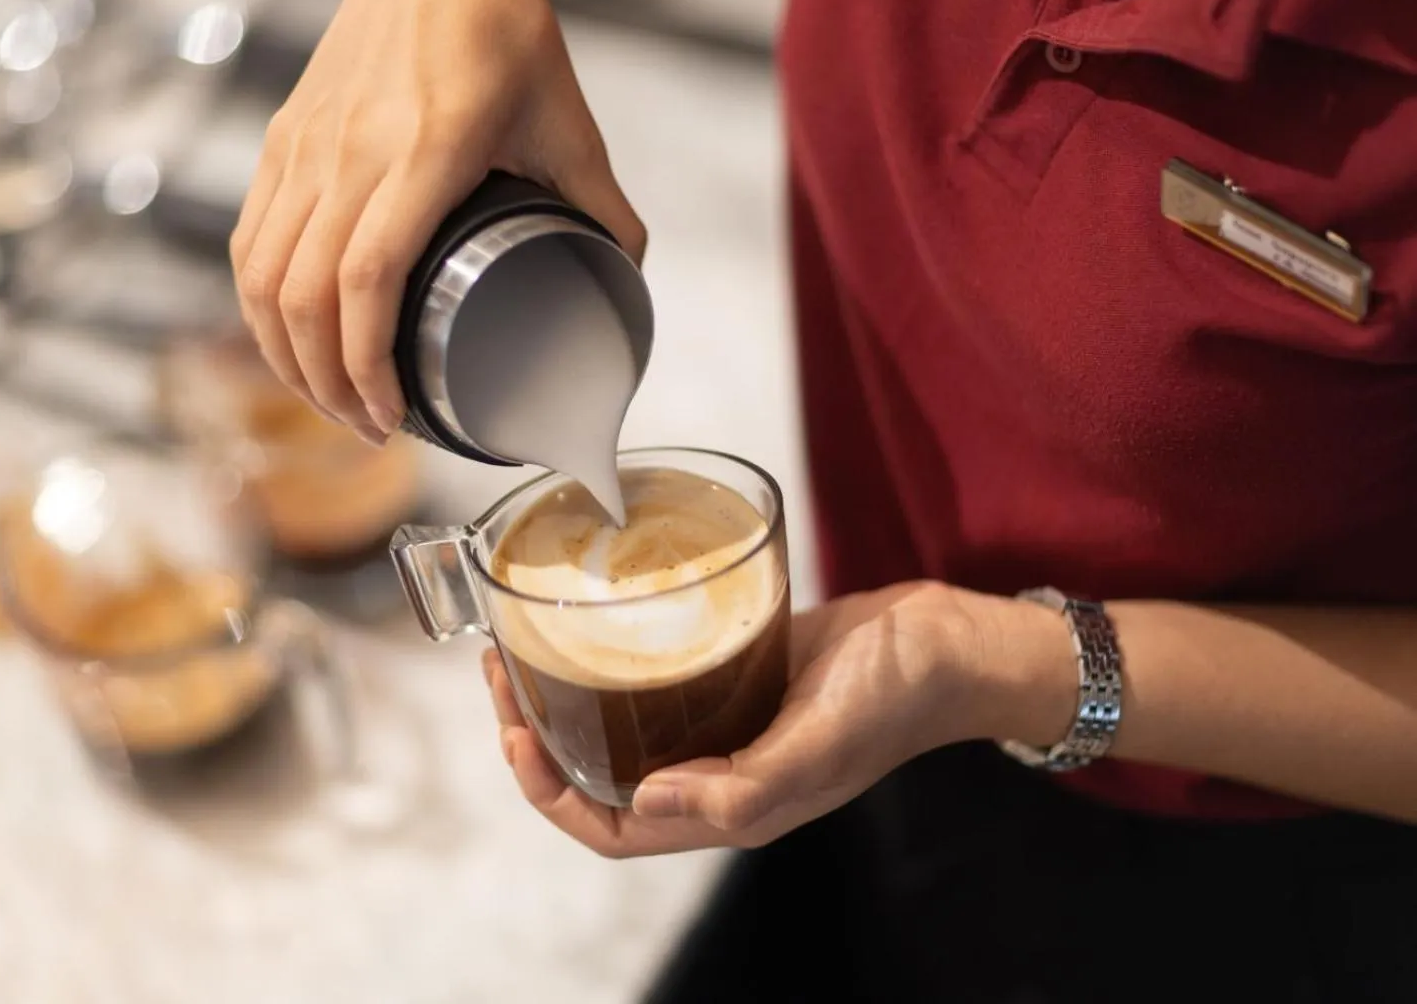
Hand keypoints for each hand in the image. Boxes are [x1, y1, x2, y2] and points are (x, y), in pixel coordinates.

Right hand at [231, 0, 644, 444]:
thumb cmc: (498, 27)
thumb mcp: (569, 120)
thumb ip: (604, 206)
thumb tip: (624, 280)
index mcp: (425, 149)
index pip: (369, 276)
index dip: (368, 362)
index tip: (393, 412)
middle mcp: (349, 152)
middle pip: (304, 295)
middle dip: (328, 384)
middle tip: (369, 426)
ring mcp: (304, 147)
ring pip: (263, 277)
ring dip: (286, 356)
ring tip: (329, 399)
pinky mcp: (281, 143)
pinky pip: (249, 242)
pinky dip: (259, 307)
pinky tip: (288, 340)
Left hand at [483, 582, 1051, 856]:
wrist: (947, 642)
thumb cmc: (894, 695)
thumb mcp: (819, 744)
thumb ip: (739, 786)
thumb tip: (646, 798)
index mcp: (731, 808)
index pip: (613, 827)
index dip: (552, 793)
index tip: (517, 733)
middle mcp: (718, 774)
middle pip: (603, 776)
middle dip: (542, 736)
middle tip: (504, 674)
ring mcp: (725, 725)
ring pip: (623, 729)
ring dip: (569, 697)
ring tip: (528, 647)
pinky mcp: (735, 677)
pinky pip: (659, 682)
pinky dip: (616, 662)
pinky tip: (594, 624)